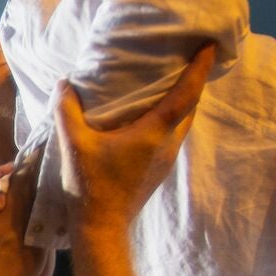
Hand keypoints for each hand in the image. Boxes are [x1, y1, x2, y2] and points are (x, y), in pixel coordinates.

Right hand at [55, 44, 213, 241]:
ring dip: (183, 100)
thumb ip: (67, 110)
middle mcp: (168, 144)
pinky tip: (152, 112)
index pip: (187, 94)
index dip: (199, 68)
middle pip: (191, 106)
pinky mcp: (159, 168)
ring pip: (184, 122)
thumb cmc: (90, 186)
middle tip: (189, 57)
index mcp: (154, 132)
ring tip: (171, 80)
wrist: (102, 228)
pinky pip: (173, 134)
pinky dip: (172, 116)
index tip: (209, 47)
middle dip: (195, 80)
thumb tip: (65, 83)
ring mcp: (166, 158)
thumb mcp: (73, 144)